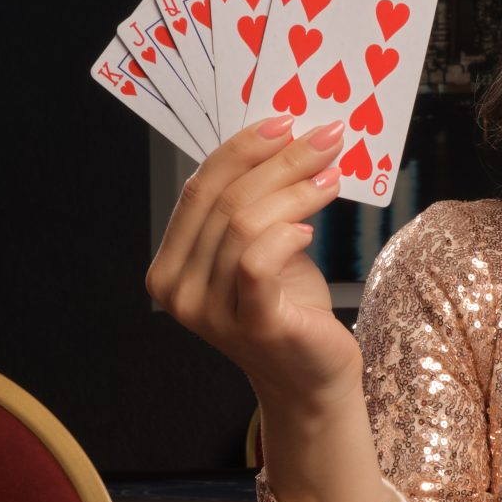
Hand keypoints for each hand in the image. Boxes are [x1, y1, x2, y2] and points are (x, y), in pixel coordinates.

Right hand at [148, 113, 389, 501]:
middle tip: (325, 135)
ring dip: (293, 188)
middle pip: (223, 200)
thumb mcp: (262, 249)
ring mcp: (211, 312)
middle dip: (278, 159)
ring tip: (331, 174)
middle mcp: (179, 292)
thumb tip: (285, 139)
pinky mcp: (254, 324)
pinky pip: (257, 261)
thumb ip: (253, 206)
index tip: (286, 121)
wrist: (311, 380)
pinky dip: (283, 232)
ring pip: (243, 222)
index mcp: (170, 266)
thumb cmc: (289, 310)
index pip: (198, 189)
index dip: (241, 148)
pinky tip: (309, 225)